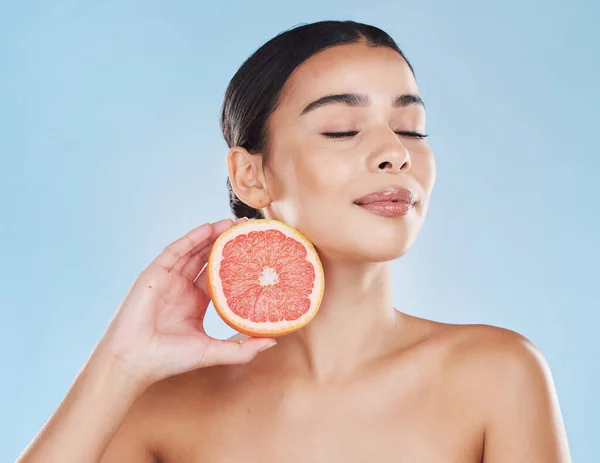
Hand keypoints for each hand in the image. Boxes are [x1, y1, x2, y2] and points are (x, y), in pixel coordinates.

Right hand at [95, 218, 276, 386]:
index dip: (237, 263)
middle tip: (248, 229)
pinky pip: (175, 251)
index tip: (257, 252)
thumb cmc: (170, 359)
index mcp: (197, 303)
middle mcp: (184, 289)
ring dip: (212, 235)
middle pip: (208, 258)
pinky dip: (191, 239)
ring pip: (193, 251)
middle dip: (227, 243)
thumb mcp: (213, 352)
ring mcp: (169, 279)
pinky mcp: (154, 273)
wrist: (134, 360)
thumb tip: (273, 342)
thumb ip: (242, 350)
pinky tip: (208, 228)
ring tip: (233, 223)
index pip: (220, 276)